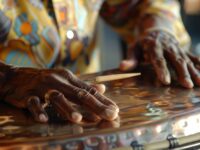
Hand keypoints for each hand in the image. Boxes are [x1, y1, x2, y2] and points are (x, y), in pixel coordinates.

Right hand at [0, 66, 118, 122]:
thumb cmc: (45, 79)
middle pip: (79, 94)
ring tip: (78, 119)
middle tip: (109, 115)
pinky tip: (44, 120)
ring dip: (67, 108)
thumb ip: (83, 85)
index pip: (89, 90)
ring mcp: (43, 87)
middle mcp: (58, 81)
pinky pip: (33, 103)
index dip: (103, 100)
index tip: (115, 110)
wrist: (15, 76)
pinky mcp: (27, 95)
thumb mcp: (65, 80)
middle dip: (95, 105)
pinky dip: (39, 111)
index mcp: (69, 78)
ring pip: (57, 97)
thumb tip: (103, 87)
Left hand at [120, 31, 199, 87]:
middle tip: (187, 86)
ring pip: (188, 60)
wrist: (157, 31)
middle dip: (182, 73)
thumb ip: (131, 59)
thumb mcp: (134, 48)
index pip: (158, 58)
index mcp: (154, 45)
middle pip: (176, 60)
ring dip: (196, 72)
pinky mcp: (185, 52)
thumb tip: (122, 67)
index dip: (161, 70)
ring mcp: (179, 49)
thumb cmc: (143, 43)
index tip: (165, 81)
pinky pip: (196, 59)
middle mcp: (169, 47)